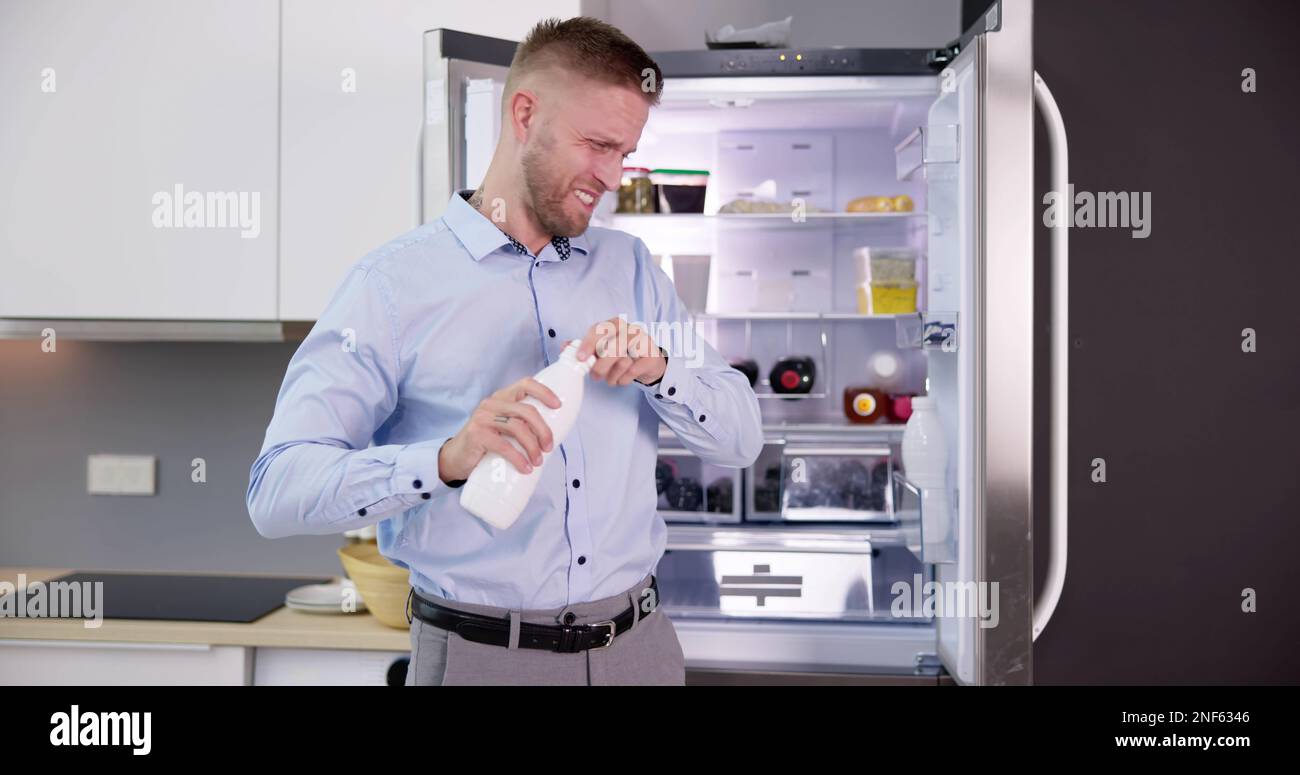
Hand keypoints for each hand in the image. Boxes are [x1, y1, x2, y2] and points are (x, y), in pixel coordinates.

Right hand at [437, 376, 561, 482]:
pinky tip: (525, 468)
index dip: (544, 392)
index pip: (525, 384)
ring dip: (533, 447)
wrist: (456, 458)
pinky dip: (518, 458)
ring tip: (538, 462)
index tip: (559, 405)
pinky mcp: (477, 434)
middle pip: (527, 411)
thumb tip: (551, 437)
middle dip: (543, 430)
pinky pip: (504, 446)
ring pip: (518, 428)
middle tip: (549, 447)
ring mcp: (483, 418)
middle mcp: (492, 403)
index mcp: (502, 397)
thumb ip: (520, 425)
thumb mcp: (503, 428)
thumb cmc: (486, 443)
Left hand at [576, 317, 666, 386]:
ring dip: (612, 376)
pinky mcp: (652, 355)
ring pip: (623, 361)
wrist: (648, 362)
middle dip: (600, 366)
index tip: (580, 358)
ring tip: (609, 380)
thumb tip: (565, 347)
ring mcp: (644, 341)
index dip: (589, 344)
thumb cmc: (621, 353)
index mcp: (615, 324)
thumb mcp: (601, 348)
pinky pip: (634, 370)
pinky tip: (622, 379)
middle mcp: (630, 329)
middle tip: (595, 376)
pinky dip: (624, 379)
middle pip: (612, 346)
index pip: (600, 330)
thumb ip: (583, 347)